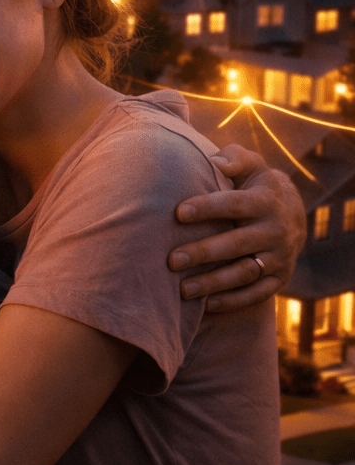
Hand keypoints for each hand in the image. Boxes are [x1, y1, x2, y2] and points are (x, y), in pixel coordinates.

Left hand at [170, 144, 305, 311]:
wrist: (292, 212)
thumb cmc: (254, 185)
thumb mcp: (251, 165)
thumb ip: (234, 159)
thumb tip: (216, 161)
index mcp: (265, 201)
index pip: (233, 204)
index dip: (207, 207)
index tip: (178, 213)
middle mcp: (275, 230)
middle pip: (236, 243)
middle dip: (203, 252)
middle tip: (171, 260)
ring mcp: (279, 257)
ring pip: (244, 273)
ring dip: (213, 283)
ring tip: (181, 289)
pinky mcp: (279, 279)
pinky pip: (256, 294)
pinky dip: (232, 301)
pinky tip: (205, 305)